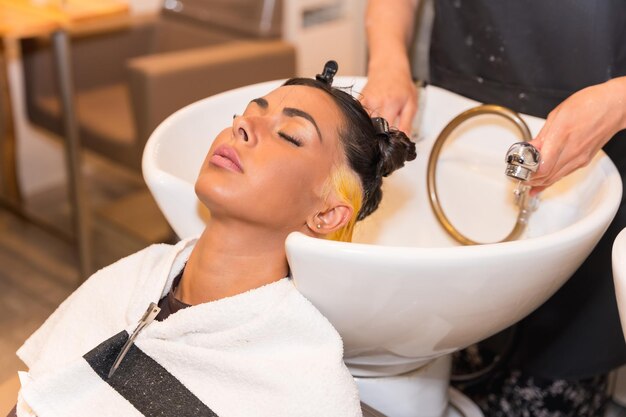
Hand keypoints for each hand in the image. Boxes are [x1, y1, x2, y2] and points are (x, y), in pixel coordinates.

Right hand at [361, 64, 417, 135]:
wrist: (388, 67)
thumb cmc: (401, 84)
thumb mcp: (411, 104)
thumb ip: (407, 123)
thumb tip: (404, 140)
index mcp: (389, 105)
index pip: (385, 131)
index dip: (387, 141)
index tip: (390, 145)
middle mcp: (374, 103)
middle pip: (373, 130)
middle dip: (378, 138)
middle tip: (384, 139)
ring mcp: (364, 102)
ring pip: (365, 125)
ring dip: (371, 130)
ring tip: (379, 129)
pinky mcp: (358, 102)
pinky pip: (359, 118)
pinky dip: (365, 123)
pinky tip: (371, 122)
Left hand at [528, 77, 625, 192]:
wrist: (614, 107)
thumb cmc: (589, 105)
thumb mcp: (558, 115)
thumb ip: (542, 135)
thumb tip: (529, 147)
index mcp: (562, 136)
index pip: (542, 165)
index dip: (528, 171)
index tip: (518, 168)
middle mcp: (572, 152)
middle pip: (546, 175)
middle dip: (529, 179)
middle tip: (517, 176)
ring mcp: (579, 158)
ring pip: (554, 178)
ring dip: (538, 182)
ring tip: (525, 181)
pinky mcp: (583, 161)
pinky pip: (563, 175)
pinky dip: (549, 181)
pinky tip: (539, 185)